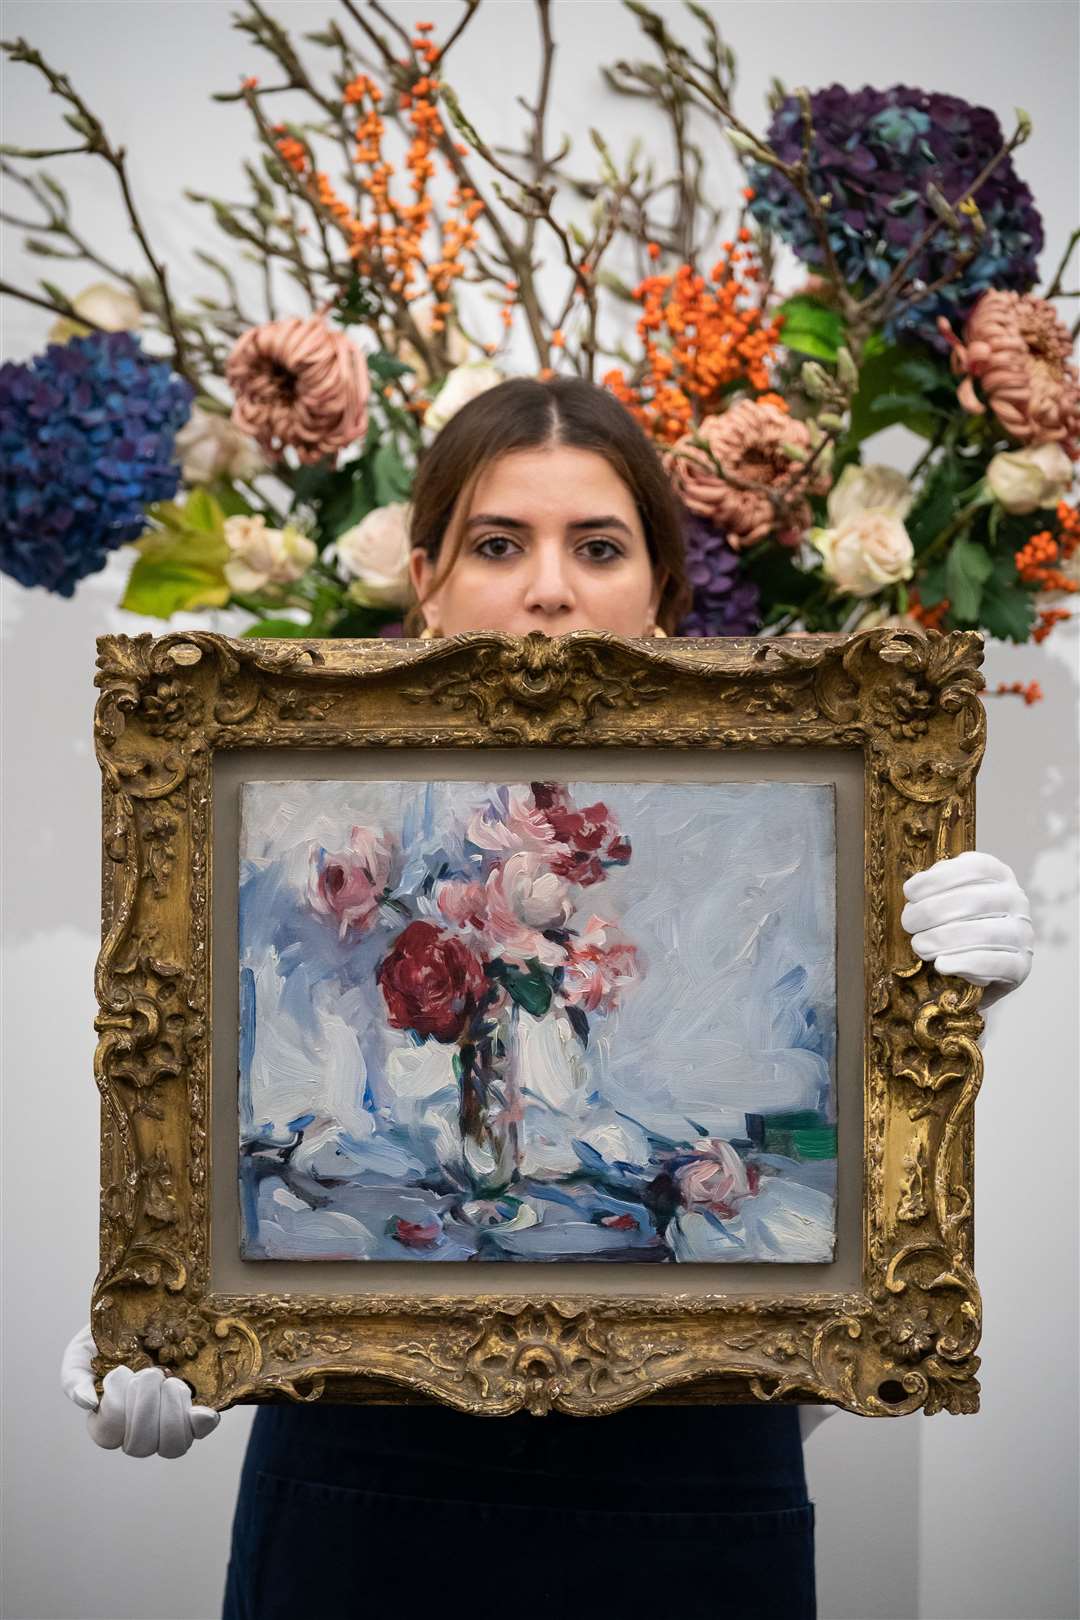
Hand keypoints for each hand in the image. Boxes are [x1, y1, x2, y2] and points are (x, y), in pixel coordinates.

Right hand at [60, 1323, 220, 1457]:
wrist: (143, 1318)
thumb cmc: (107, 1341)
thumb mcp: (81, 1354)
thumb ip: (74, 1379)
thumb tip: (88, 1403)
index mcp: (105, 1420)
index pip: (108, 1436)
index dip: (116, 1408)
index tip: (121, 1373)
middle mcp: (136, 1429)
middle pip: (140, 1446)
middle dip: (145, 1407)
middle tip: (150, 1373)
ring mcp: (165, 1422)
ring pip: (172, 1446)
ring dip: (171, 1414)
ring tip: (171, 1382)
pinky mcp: (190, 1411)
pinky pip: (198, 1431)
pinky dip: (201, 1423)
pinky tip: (203, 1411)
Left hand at [901, 851, 1032, 1007]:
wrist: (986, 966)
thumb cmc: (962, 923)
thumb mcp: (953, 896)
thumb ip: (939, 890)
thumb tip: (916, 897)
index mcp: (999, 875)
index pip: (974, 867)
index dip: (937, 878)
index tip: (910, 892)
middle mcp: (1016, 900)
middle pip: (972, 900)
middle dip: (931, 912)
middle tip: (909, 923)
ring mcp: (1022, 933)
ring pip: (983, 933)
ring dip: (942, 939)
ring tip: (920, 945)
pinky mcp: (1021, 965)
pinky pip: (994, 964)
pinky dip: (963, 964)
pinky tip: (941, 964)